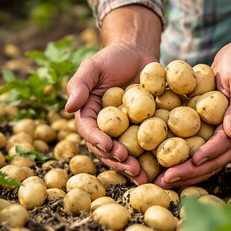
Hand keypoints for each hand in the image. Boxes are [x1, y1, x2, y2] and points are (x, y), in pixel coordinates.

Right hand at [65, 6, 161, 184]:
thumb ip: (79, 84)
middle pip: (108, 149)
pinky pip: (148, 145)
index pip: (90, 131)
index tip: (108, 145)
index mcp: (90, 115)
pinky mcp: (144, 130)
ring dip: (134, 167)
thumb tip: (68, 107)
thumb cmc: (112, 58)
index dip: (97, 140)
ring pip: (127, 153)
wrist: (138, 54)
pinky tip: (162, 167)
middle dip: (119, 161)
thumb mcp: (93, 66)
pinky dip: (153, 157)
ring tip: (145, 176)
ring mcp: (126, 131)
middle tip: (131, 168)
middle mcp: (106, 128)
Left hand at [154, 23, 230, 187]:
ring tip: (160, 179)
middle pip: (211, 161)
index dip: (205, 156)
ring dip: (183, 171)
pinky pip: (196, 146)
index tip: (187, 164)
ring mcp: (222, 134)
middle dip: (188, 172)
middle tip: (164, 181)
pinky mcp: (211, 128)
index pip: (223, 147)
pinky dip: (181, 155)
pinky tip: (163, 161)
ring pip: (203, 159)